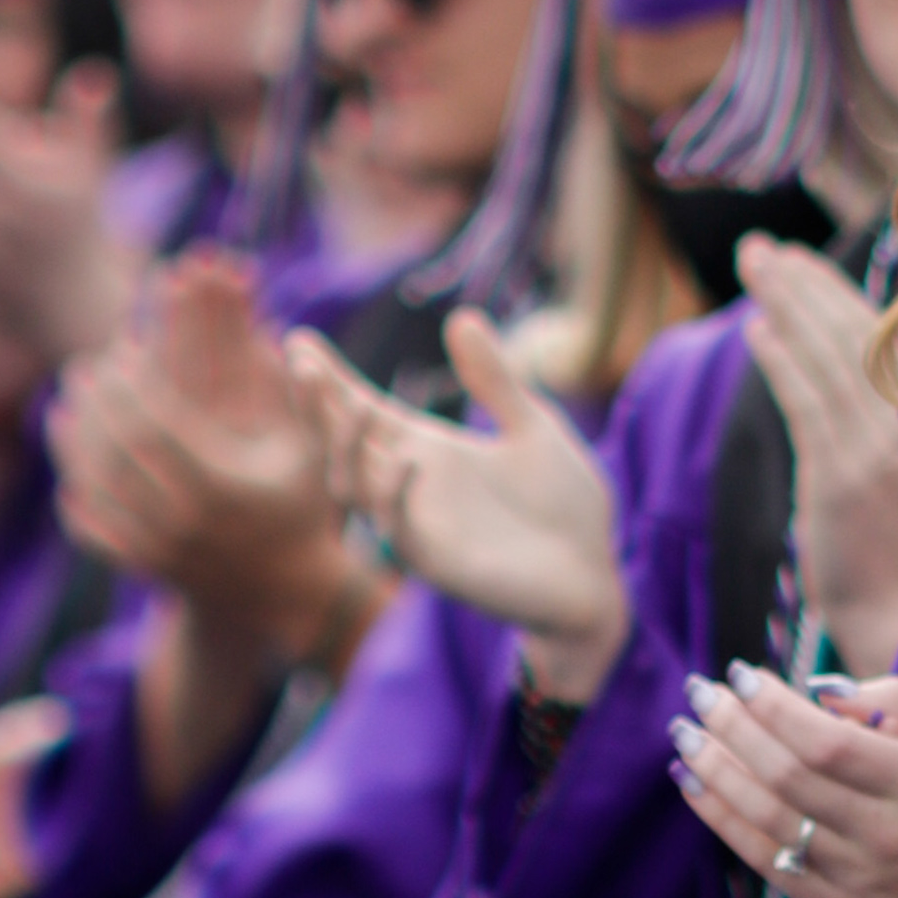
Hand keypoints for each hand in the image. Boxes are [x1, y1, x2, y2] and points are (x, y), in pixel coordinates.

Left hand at [54, 258, 353, 645]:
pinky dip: (76, 503)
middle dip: (92, 406)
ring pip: (96, 494)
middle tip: (78, 370)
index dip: (128, 385)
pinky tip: (71, 469)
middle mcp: (184, 522)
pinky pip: (93, 536)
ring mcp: (162, 551)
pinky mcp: (148, 570)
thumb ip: (304, 399)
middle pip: (115, 454)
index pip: (152, 425)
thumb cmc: (301, 508)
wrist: (292, 595)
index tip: (120, 353)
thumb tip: (298, 346)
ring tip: (62, 409)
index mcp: (218, 486)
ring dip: (72, 447)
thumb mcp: (311, 454)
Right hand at [289, 308, 626, 695]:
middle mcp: (413, 488)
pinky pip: (399, 533)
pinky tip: (409, 461)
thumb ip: (495, 380)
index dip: (332, 380)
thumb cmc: (566, 508)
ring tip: (355, 403)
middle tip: (302, 364)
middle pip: (343, 444)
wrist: (598, 578)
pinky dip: (396, 497)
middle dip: (318, 407)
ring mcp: (421, 527)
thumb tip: (462, 319)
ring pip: (356, 488)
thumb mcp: (533, 428)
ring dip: (348, 447)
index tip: (299, 339)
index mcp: (430, 452)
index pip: (366, 410)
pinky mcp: (440, 566)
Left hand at [669, 659, 897, 897]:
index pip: (825, 740)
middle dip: (732, 727)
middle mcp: (884, 832)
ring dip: (717, 772)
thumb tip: (826, 690)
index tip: (740, 674)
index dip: (773, 706)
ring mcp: (857, 877)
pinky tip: (695, 787)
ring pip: (768, 819)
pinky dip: (725, 822)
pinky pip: (767, 863)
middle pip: (786, 775)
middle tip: (696, 691)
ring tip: (683, 734)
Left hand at [739, 236, 897, 677]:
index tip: (802, 263)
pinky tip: (757, 329)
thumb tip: (837, 390)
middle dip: (804, 285)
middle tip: (763, 248)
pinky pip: (807, 403)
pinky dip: (782, 362)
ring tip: (754, 267)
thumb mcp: (894, 491)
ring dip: (787, 305)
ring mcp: (873, 452)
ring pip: (827, 358)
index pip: (877, 343)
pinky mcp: (840, 478)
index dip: (836, 297)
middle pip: (851, 336)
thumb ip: (873, 436)